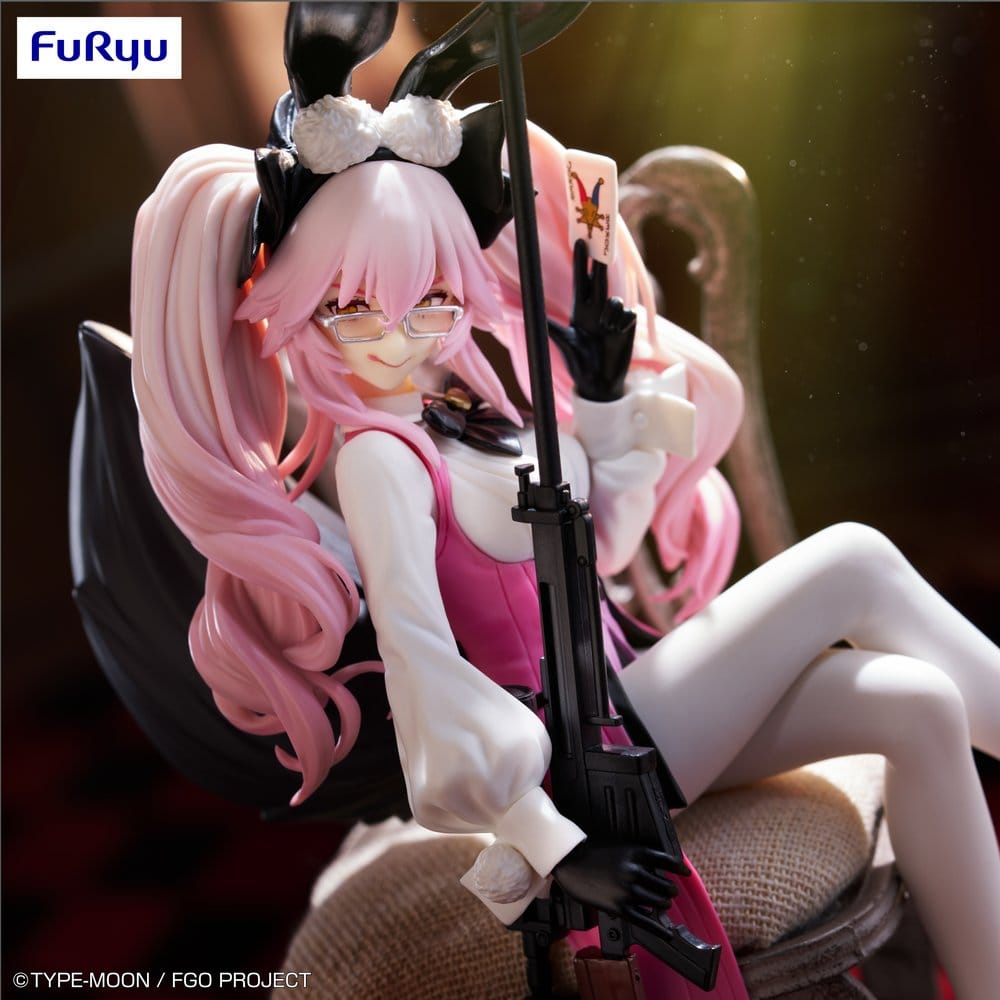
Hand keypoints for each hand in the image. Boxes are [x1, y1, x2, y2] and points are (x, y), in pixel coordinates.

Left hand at [547, 240, 636, 401]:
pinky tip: (617, 336)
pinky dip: (622, 324)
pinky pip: (628, 314)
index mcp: (580, 310)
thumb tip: (539, 319)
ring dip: (611, 315)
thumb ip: (554, 329)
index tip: (581, 243)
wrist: (598, 381)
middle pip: (600, 280)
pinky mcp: (626, 326)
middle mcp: (597, 309)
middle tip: (601, 241)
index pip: (582, 281)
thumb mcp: (565, 344)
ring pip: (616, 301)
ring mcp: (612, 317)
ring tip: (606, 331)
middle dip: (600, 263)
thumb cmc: (579, 362)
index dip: (582, 262)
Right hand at [552, 840, 678, 919]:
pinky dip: (659, 928)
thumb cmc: (589, 851)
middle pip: (665, 884)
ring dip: (663, 904)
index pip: (666, 861)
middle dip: (669, 890)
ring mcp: (627, 890)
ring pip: (658, 902)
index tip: (685, 873)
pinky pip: (645, 920)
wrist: (568, 862)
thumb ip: (635, 854)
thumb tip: (652, 867)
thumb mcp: (617, 845)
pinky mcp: (619, 907)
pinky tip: (667, 932)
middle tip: (669, 892)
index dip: (679, 868)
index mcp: (635, 853)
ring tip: (663, 904)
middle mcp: (635, 871)